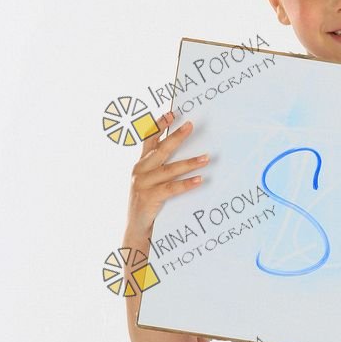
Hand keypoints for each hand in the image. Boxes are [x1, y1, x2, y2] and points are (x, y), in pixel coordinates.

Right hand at [125, 112, 208, 240]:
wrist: (135, 228)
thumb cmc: (147, 202)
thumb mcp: (149, 181)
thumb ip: (161, 168)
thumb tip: (186, 156)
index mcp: (141, 163)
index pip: (148, 139)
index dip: (158, 125)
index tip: (171, 113)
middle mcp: (140, 170)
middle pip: (161, 149)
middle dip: (176, 136)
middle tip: (191, 125)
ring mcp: (143, 184)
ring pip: (169, 169)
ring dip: (189, 162)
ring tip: (205, 158)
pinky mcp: (149, 197)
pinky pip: (171, 188)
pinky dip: (186, 184)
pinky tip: (198, 180)